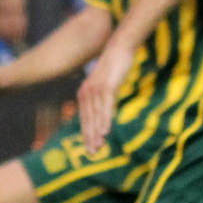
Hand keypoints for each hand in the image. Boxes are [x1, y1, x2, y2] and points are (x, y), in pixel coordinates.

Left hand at [76, 37, 134, 155]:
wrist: (118, 49)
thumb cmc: (114, 69)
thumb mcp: (106, 86)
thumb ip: (103, 100)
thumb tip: (104, 114)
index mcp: (84, 95)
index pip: (85, 119)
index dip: (87, 134)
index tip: (90, 149)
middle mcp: (85, 93)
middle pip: (87, 120)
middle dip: (89, 138)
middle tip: (92, 154)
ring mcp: (95, 90)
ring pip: (95, 116)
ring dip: (97, 132)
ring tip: (98, 147)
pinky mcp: (106, 86)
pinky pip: (105, 106)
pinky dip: (105, 119)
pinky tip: (106, 131)